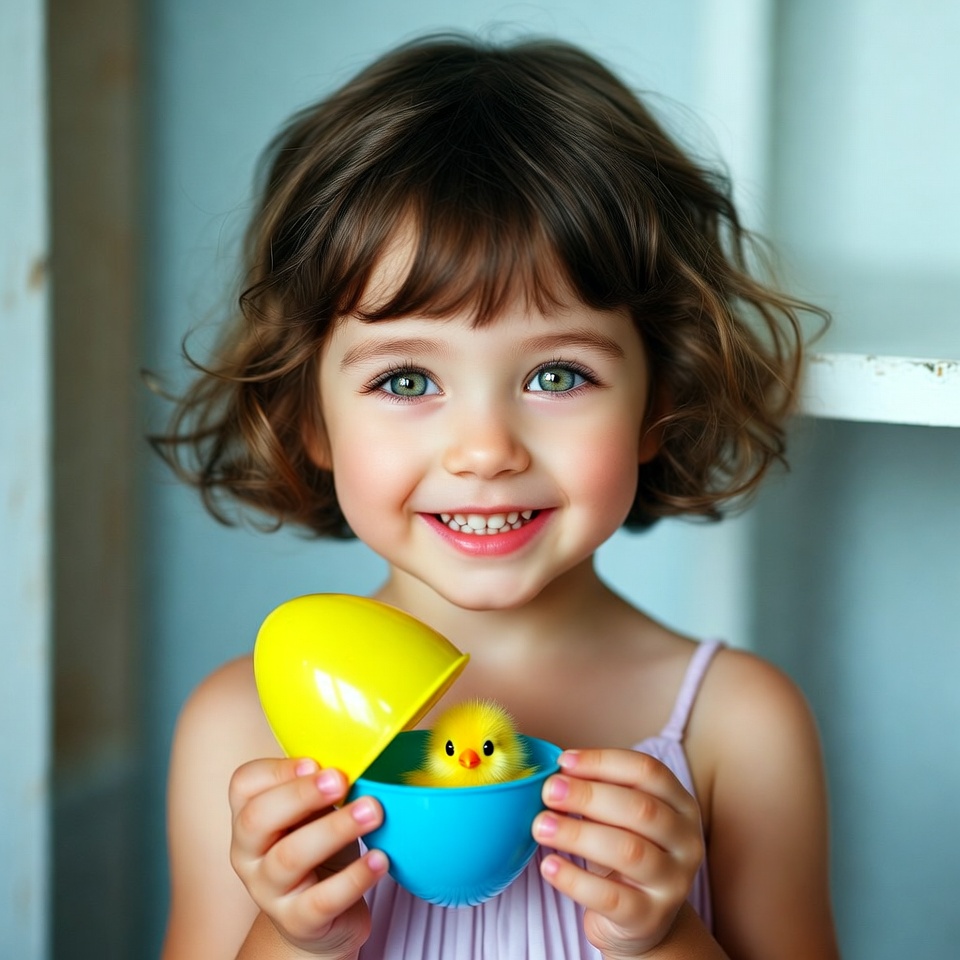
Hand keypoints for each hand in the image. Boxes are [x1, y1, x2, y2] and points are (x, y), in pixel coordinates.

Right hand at [229, 757, 388, 957]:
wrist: (319, 918)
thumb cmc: (317, 850)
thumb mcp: (313, 813)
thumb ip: (321, 785)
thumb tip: (361, 750)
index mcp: (249, 817)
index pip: (244, 785)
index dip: (277, 770)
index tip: (316, 761)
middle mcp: (248, 853)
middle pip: (257, 819)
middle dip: (300, 795)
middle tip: (341, 780)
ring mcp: (268, 891)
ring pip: (290, 857)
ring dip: (334, 829)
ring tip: (373, 812)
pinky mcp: (297, 921)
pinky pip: (322, 900)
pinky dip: (354, 877)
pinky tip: (380, 859)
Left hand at [533, 748, 703, 959]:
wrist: (641, 919)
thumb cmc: (624, 850)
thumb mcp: (620, 817)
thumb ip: (599, 791)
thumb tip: (557, 774)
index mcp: (681, 805)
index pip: (648, 771)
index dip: (603, 762)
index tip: (563, 762)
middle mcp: (686, 842)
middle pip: (641, 809)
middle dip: (589, 796)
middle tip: (549, 792)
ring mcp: (673, 883)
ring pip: (628, 851)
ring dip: (578, 834)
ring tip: (541, 826)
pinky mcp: (650, 918)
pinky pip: (611, 897)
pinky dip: (575, 879)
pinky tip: (548, 865)